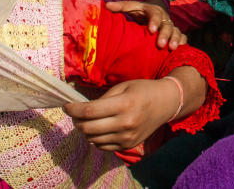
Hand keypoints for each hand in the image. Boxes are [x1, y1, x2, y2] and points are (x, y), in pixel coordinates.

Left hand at [64, 78, 181, 149]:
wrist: (166, 103)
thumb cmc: (143, 90)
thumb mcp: (123, 86)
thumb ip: (103, 98)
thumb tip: (82, 109)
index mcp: (124, 104)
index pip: (89, 111)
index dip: (73, 109)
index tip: (66, 106)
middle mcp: (125, 123)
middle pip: (87, 128)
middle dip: (76, 121)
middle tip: (75, 114)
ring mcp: (127, 136)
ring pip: (93, 139)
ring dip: (85, 130)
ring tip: (87, 121)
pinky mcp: (128, 145)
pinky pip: (102, 146)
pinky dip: (95, 138)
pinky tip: (99, 128)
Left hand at [105, 0, 185, 48]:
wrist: (154, 10)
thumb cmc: (140, 12)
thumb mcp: (131, 7)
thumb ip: (120, 7)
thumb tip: (106, 6)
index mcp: (153, 10)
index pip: (155, 15)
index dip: (154, 21)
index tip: (151, 30)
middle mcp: (164, 18)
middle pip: (167, 25)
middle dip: (165, 34)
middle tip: (160, 45)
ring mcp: (171, 26)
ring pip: (176, 31)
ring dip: (175, 39)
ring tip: (172, 49)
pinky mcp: (175, 33)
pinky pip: (183, 37)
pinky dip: (183, 43)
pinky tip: (182, 50)